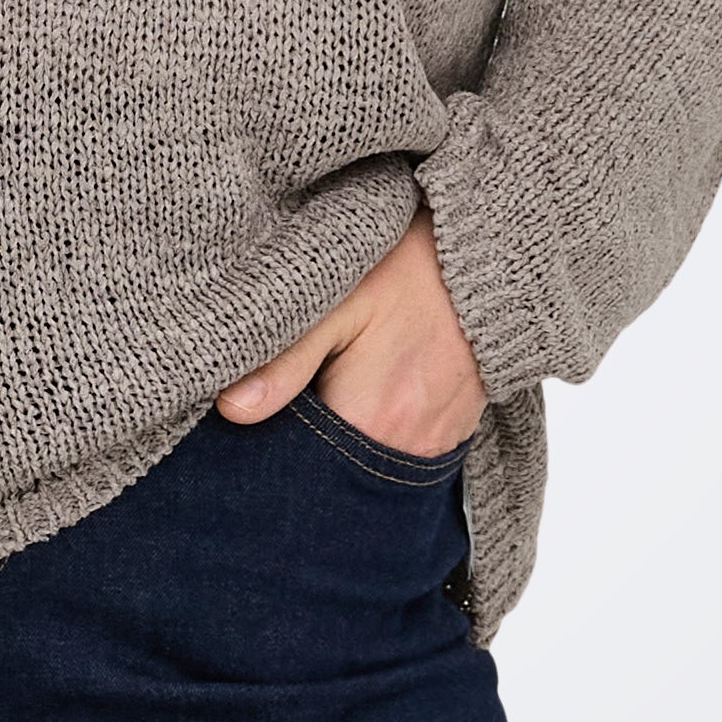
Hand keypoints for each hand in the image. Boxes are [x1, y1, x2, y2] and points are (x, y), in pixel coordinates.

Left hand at [213, 206, 485, 454]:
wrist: (490, 250)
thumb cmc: (410, 266)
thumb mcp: (337, 300)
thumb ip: (285, 359)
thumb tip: (231, 410)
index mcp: (374, 419)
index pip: (302, 466)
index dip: (271, 444)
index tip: (252, 415)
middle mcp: (411, 446)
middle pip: (336, 470)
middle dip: (305, 445)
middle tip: (290, 394)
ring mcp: (439, 442)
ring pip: (367, 460)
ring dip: (341, 434)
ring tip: (327, 386)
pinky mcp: (456, 429)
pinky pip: (401, 447)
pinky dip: (375, 428)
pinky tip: (363, 386)